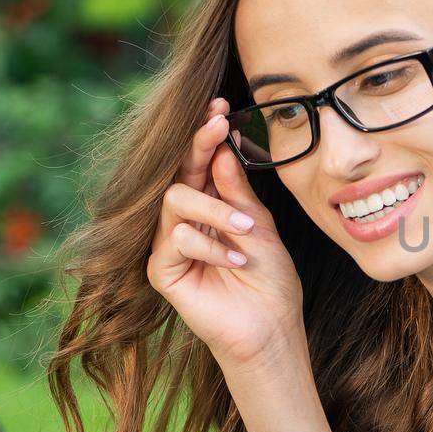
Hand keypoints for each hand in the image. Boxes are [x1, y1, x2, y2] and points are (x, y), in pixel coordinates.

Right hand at [146, 96, 304, 365]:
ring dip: (215, 211)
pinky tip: (236, 260)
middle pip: (179, 171)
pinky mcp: (162, 269)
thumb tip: (222, 148)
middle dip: (199, 145)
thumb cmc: (270, 278)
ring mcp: (170, 243)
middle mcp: (184, 220)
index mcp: (210, 205)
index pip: (201, 162)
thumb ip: (237, 190)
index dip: (206, 134)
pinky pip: (177, 237)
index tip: (221, 106)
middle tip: (218, 125)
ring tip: (246, 231)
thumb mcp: (261, 225)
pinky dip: (211, 246)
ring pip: (175, 200)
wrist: (270, 325)